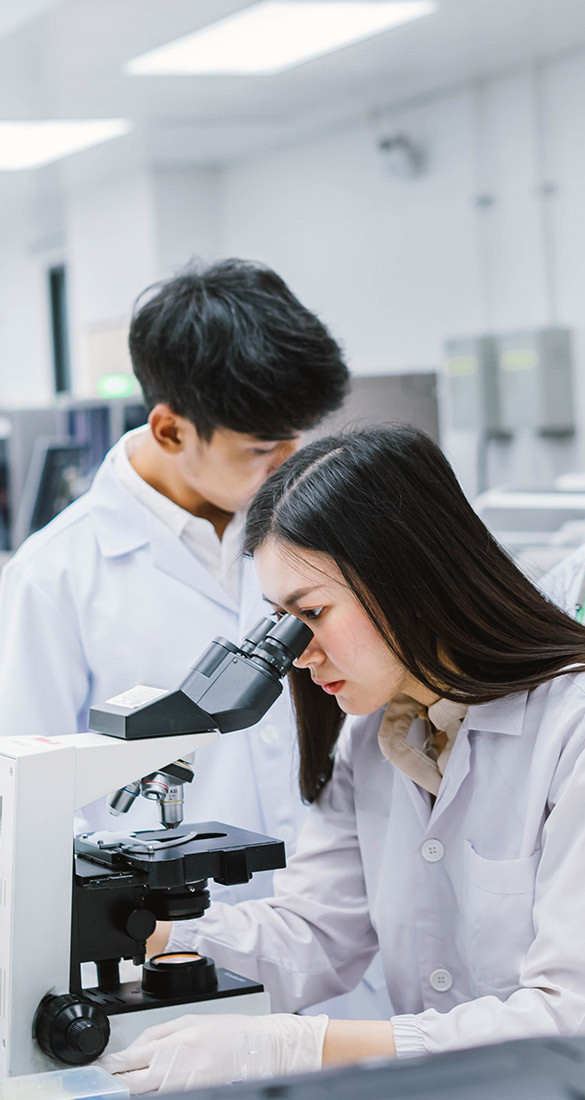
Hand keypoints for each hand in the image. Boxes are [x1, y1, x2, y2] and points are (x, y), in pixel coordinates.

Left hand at [99, 1012, 328, 1093]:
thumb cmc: (232, 1032)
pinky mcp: (198, 1094)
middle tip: (103, 1084)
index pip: (128, 1060)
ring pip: (147, 1094)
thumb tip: (131, 1050)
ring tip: (126, 1086)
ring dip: (134, 1090)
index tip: (97, 1071)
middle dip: (115, 1084)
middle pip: (131, 1084)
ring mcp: (185, 1086)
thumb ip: (157, 1035)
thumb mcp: (190, 1021)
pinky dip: (156, 1093)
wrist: (263, 1048)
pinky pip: (167, 1097)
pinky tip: (153, 1088)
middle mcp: (176, 1067)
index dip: (108, 1068)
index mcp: (173, 1043)